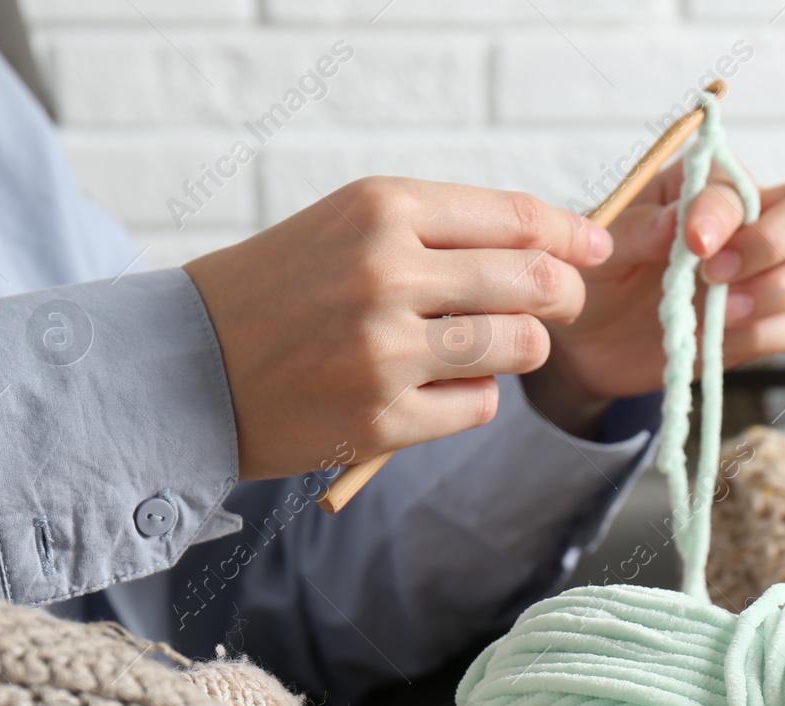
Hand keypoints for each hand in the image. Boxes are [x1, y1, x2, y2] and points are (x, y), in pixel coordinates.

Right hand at [183, 177, 612, 480]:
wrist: (189, 363)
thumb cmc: (284, 288)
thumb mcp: (352, 225)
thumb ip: (447, 230)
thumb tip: (558, 245)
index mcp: (383, 209)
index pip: (519, 217)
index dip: (573, 237)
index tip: (595, 251)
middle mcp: (387, 272)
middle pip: (536, 282)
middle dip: (563, 297)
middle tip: (556, 308)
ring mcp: (385, 350)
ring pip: (520, 347)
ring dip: (520, 350)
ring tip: (484, 348)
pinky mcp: (383, 418)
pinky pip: (480, 405)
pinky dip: (472, 398)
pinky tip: (433, 387)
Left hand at [526, 164, 784, 435]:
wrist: (588, 342)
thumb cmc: (598, 275)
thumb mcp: (604, 245)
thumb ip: (640, 230)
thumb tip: (679, 224)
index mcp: (710, 184)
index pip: (745, 185)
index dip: (724, 214)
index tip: (692, 244)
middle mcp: (752, 220)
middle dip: (778, 240)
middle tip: (717, 275)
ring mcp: (766, 273)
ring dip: (781, 288)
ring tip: (724, 311)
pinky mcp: (765, 325)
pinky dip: (770, 333)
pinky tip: (724, 336)